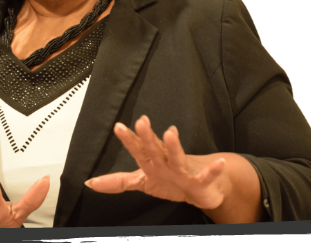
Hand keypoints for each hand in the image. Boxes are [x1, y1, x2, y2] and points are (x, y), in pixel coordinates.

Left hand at [85, 115, 226, 210]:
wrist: (200, 188)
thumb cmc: (170, 180)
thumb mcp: (142, 181)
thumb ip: (118, 181)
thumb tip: (90, 182)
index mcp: (151, 161)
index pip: (137, 148)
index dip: (128, 139)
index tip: (118, 127)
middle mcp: (166, 161)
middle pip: (154, 148)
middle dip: (147, 136)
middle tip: (141, 121)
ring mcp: (183, 170)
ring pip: (177, 157)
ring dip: (174, 146)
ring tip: (170, 132)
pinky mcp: (200, 181)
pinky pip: (207, 176)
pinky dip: (214, 170)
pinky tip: (220, 163)